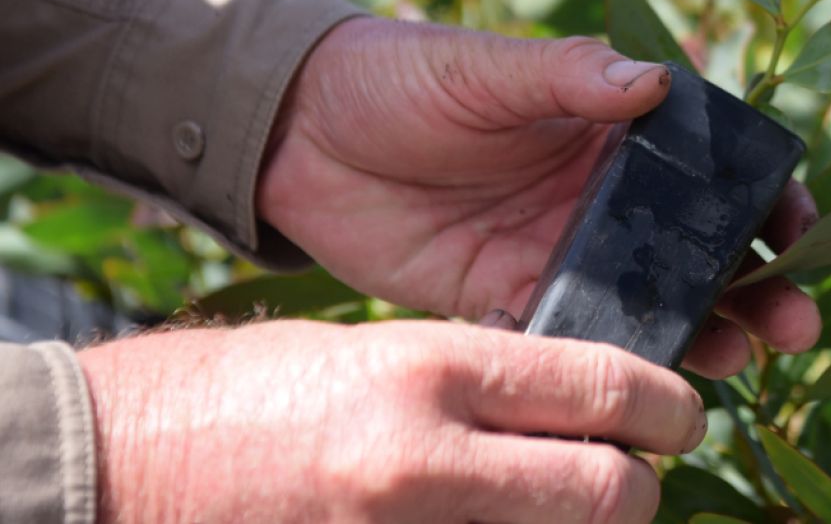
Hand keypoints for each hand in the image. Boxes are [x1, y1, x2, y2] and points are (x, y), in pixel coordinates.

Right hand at [78, 319, 704, 523]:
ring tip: (577, 500)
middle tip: (640, 470)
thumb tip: (565, 405)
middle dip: (640, 484)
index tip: (683, 409)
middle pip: (607, 491)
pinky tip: (510, 518)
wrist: (117, 467)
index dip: (664, 404)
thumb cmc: (243, 394)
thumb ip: (474, 381)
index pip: (598, 387)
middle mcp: (425, 462)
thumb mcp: (369, 354)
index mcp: (428, 373)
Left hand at [258, 19, 819, 375]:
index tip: (801, 229)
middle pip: (698, 246)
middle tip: (793, 327)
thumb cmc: (401, 74)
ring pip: (647, 302)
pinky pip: (565, 339)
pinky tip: (630, 394)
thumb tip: (653, 78)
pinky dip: (599, 366)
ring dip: (696, 332)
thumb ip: (567, 75)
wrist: (295, 131)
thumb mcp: (485, 67)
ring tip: (732, 364)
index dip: (765, 195)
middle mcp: (599, 194)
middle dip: (754, 285)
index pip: (711, 163)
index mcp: (611, 127)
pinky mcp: (503, 298)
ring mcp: (556, 250)